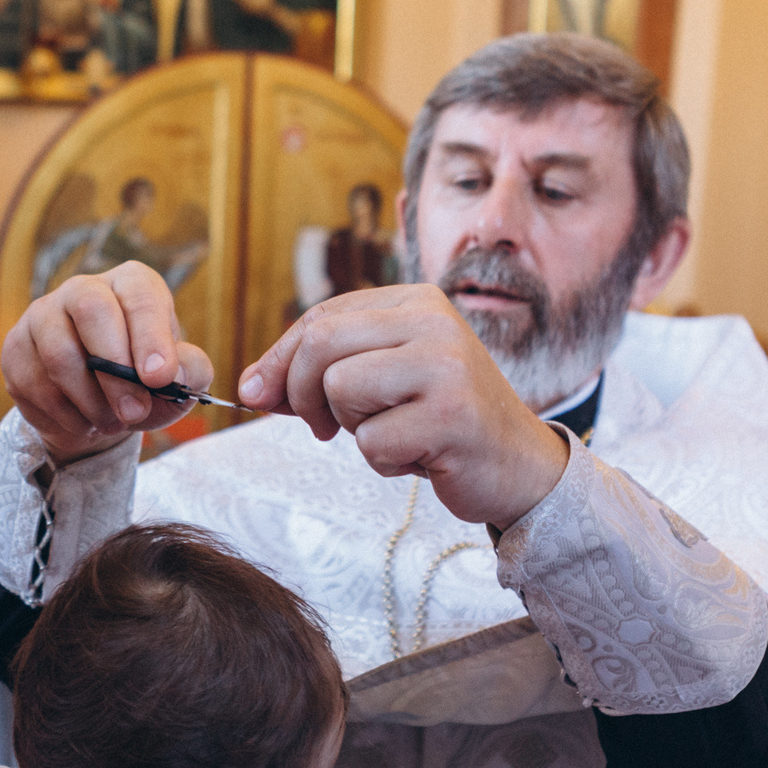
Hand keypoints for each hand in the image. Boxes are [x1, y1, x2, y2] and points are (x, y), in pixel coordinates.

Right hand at [3, 261, 212, 464]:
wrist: (97, 408)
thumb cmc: (144, 383)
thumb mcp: (179, 379)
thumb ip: (190, 370)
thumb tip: (174, 371)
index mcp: (130, 284)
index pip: (138, 295)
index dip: (150, 335)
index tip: (159, 377)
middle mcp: (83, 289)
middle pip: (90, 311)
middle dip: (115, 372)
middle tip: (135, 412)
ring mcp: (43, 315)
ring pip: (59, 354)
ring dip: (91, 401)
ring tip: (113, 422)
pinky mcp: (16, 348)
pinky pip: (35, 383)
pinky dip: (65, 415)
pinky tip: (85, 422)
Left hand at [238, 284, 569, 529]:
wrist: (519, 466)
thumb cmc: (441, 423)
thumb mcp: (382, 383)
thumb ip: (318, 376)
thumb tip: (249, 388)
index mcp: (416, 302)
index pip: (321, 317)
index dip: (278, 360)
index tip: (260, 395)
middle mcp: (434, 322)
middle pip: (320, 343)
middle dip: (301, 394)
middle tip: (324, 427)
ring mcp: (446, 366)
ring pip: (340, 389)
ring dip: (352, 429)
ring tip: (393, 433)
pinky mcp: (452, 416)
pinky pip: (372, 442)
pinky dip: (383, 461)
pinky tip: (419, 457)